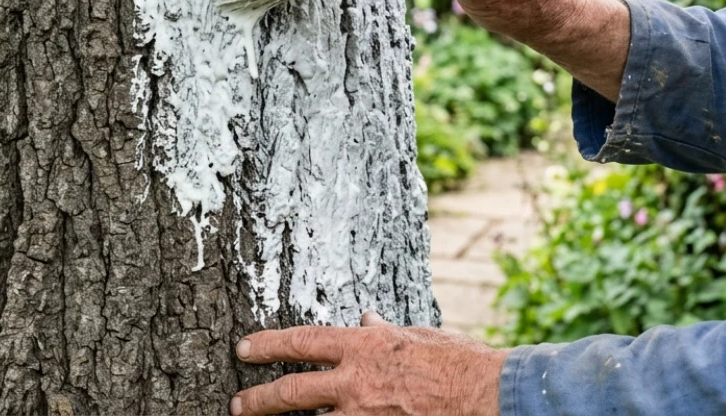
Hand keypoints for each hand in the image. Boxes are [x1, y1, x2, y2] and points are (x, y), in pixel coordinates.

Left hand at [230, 311, 508, 415]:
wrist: (488, 396)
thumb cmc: (458, 362)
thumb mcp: (417, 335)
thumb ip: (384, 332)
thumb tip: (365, 320)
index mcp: (363, 347)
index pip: (302, 342)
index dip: (268, 344)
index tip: (245, 347)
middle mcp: (356, 382)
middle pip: (293, 392)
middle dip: (259, 400)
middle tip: (237, 404)